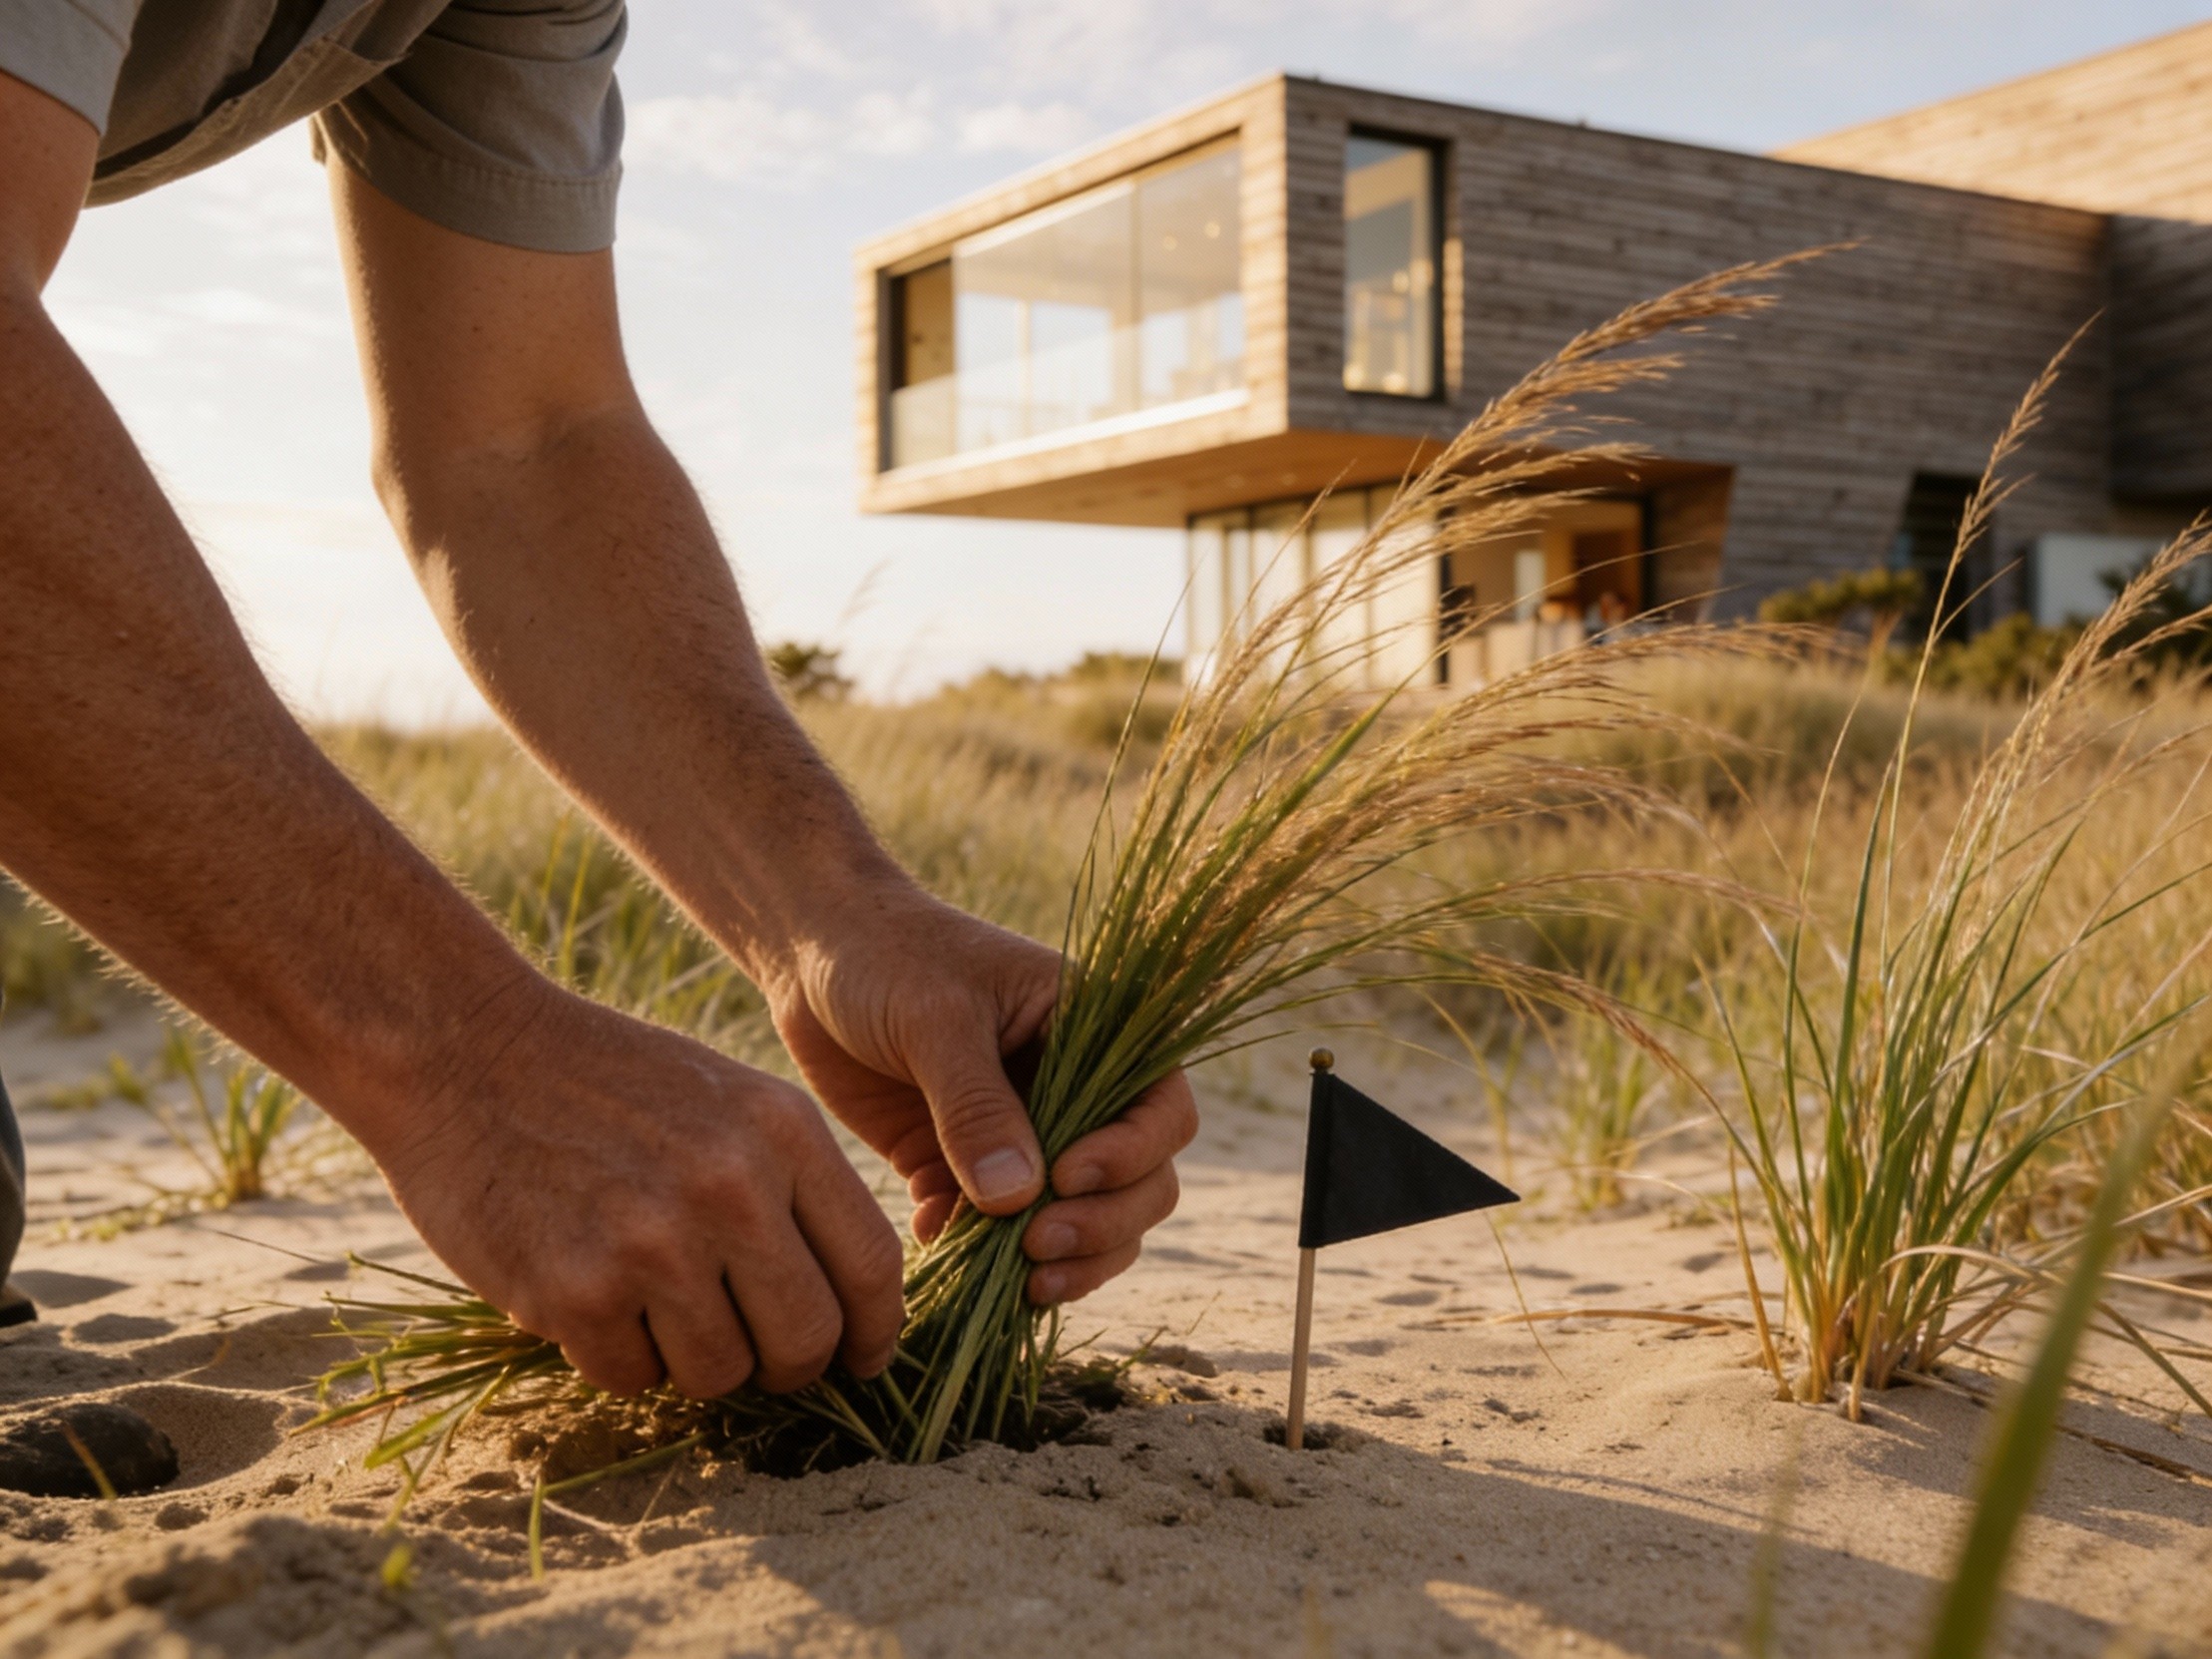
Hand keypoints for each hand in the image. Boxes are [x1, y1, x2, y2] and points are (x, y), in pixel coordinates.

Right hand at [372, 983, 903, 1398]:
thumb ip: (794, 1187)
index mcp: (784, 1133)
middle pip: (807, 1339)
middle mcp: (731, 1188)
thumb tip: (854, 1305)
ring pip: (720, 1373)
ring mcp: (653, 1243)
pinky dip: (617, 1355)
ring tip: (652, 1299)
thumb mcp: (731, 1101)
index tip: (862, 1361)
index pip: (873, 1267)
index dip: (875, 1334)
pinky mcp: (575, 1291)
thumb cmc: (609, 1083)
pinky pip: (631, 1377)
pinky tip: (590, 1293)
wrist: (466, 1052)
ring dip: (693, 1360)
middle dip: (787, 1367)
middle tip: (754, 1356)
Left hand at [769, 881, 1197, 1305]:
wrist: (812, 954)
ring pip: (1080, 1219)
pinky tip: (933, 1241)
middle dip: (1101, 1226)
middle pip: (1140, 1182)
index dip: (1131, 1156)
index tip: (1065, 1177)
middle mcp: (1075, 1090)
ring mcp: (1024, 1135)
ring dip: (1060, 1260)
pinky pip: (996, 1233)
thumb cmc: (885, 956)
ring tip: (1013, 1282)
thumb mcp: (935, 1019)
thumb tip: (1019, 1200)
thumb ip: (976, 1106)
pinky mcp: (964, 1168)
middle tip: (1036, 1247)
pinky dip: (979, 1256)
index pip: (1161, 1109)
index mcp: (1096, 1031)